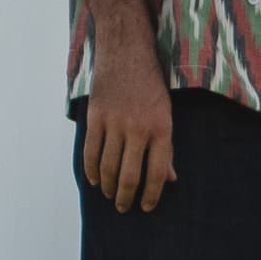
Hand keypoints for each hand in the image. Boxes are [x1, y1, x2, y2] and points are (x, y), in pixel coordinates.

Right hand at [82, 55, 178, 211]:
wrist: (127, 51)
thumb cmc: (151, 84)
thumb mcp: (167, 113)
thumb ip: (166, 147)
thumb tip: (170, 179)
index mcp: (161, 128)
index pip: (156, 173)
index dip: (151, 195)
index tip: (146, 207)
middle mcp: (138, 128)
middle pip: (128, 175)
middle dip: (125, 197)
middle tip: (123, 208)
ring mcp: (114, 122)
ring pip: (107, 167)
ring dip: (107, 187)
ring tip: (109, 195)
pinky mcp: (96, 116)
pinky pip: (90, 151)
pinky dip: (91, 170)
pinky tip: (94, 180)